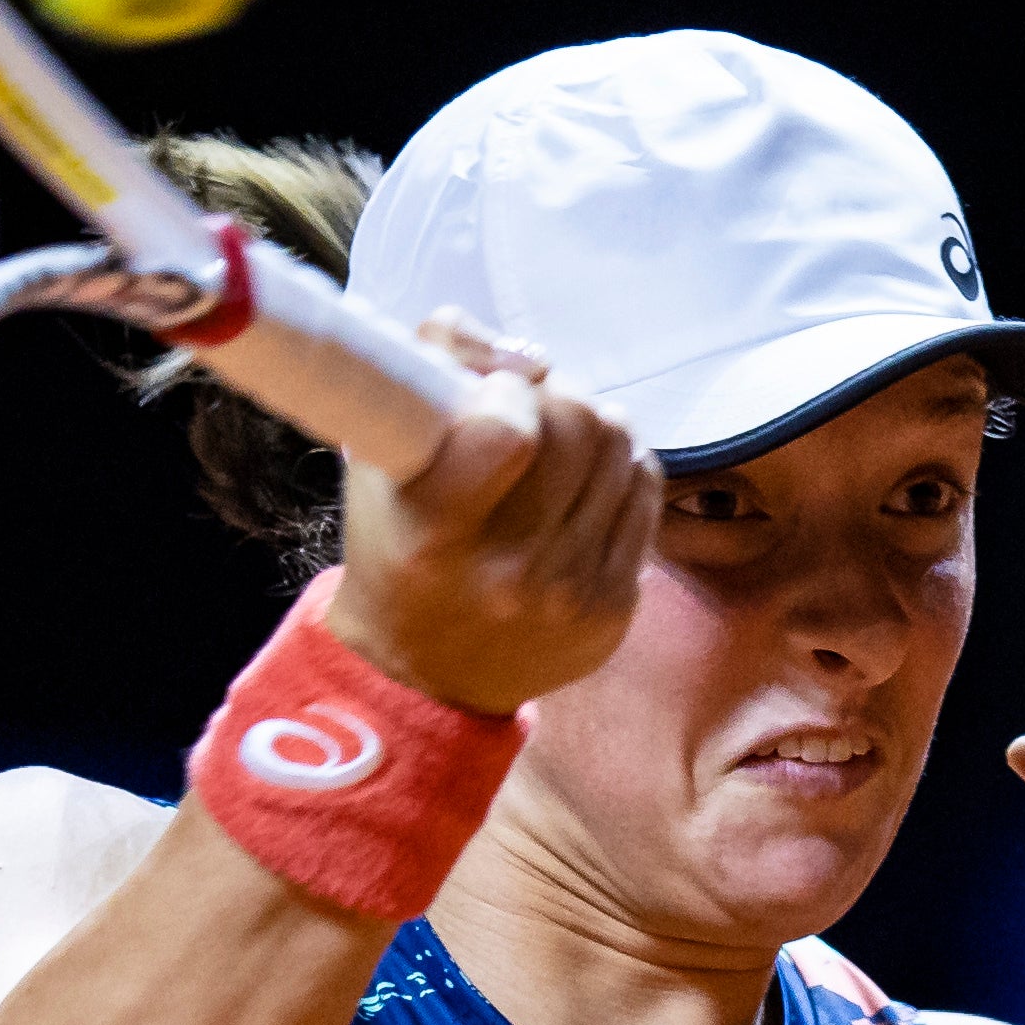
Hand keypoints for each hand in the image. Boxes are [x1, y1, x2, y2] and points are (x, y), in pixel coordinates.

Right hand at [324, 312, 658, 716]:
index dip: (508, 390)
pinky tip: (583, 483)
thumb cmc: (395, 544)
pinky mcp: (614, 609)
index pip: (507, 428)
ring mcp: (570, 596)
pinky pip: (644, 493)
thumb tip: (522, 351)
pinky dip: (619, 470)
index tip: (493, 395)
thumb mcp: (379, 456)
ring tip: (557, 443)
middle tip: (532, 406)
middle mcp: (509, 574)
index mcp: (435, 535)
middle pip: (580, 425)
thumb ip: (432, 366)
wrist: (423, 673)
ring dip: (593, 426)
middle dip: (557, 395)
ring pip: (623, 449)